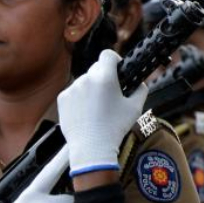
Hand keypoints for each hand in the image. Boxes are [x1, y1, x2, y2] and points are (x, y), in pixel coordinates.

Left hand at [59, 49, 145, 174]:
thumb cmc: (114, 128)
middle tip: (110, 93)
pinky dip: (80, 98)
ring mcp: (72, 88)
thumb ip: (141, 90)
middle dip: (104, 76)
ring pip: (84, 81)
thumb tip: (140, 83)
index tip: (117, 68)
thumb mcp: (135, 108)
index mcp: (105, 78)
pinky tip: (87, 113)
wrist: (91, 147)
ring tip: (97, 108)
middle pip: (96, 68)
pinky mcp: (63, 98)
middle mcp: (86, 79)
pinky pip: (74, 92)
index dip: (114, 59)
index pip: (108, 54)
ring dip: (91, 88)